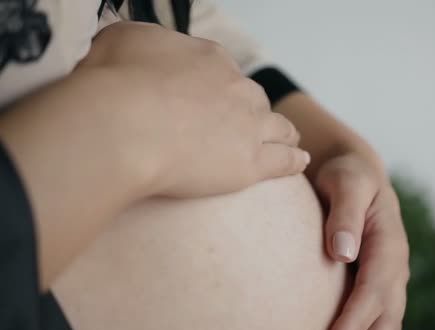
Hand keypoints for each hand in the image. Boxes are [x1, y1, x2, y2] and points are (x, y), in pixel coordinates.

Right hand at [81, 22, 309, 197]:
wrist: (125, 124)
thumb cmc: (115, 82)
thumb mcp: (123, 41)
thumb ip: (142, 46)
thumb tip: (141, 53)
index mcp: (210, 59)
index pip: (224, 72)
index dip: (221, 86)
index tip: (215, 98)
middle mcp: (237, 89)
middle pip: (254, 99)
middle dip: (253, 110)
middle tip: (249, 122)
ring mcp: (248, 125)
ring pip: (278, 128)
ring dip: (284, 133)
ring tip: (290, 140)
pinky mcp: (251, 162)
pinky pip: (283, 160)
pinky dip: (293, 159)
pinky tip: (300, 160)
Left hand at [315, 154, 408, 329]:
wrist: (356, 175)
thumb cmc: (347, 176)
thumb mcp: (347, 183)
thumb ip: (345, 214)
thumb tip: (343, 252)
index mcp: (389, 244)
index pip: (374, 290)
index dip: (355, 320)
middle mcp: (395, 268)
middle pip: (386, 317)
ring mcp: (389, 280)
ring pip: (387, 325)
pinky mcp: (377, 287)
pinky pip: (378, 321)